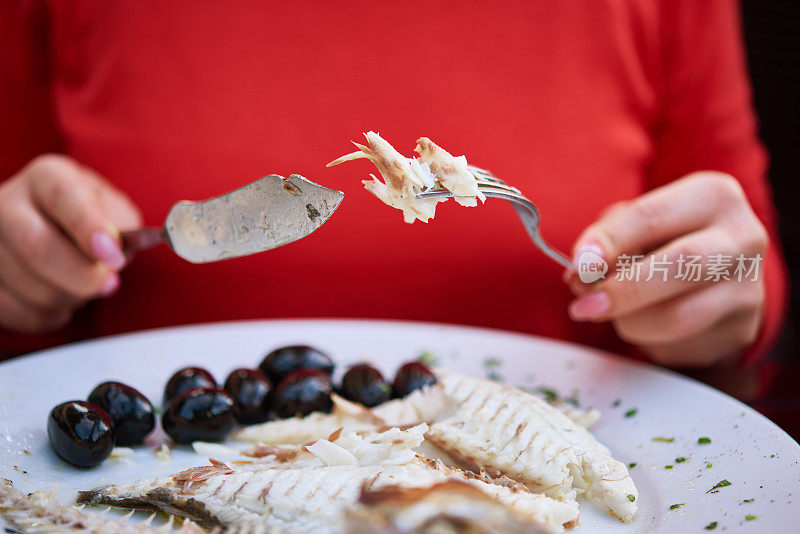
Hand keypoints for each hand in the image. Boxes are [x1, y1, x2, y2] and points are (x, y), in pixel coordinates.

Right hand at [0, 155, 141, 332]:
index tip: (114, 255)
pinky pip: (17, 311)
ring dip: (70, 298)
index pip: (64, 197)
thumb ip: (121, 232)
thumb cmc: (94, 224)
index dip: (90, 228)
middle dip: (81, 276)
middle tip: (109, 284)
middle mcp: (7, 202)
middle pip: (36, 246)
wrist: (63, 236)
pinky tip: (59, 296)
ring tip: (82, 286)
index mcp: (48, 177)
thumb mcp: (116, 215)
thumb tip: (112, 259)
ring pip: (29, 287)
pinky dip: (48, 315)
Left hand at [566, 171, 767, 366]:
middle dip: (622, 290)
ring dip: (630, 321)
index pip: (651, 217)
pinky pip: (681, 344)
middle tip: (584, 305)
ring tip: (609, 313)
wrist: (718, 270)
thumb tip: (581, 273)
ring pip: (679, 315)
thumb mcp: (639, 222)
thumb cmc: (667, 239)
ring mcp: (748, 287)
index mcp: (712, 196)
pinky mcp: (741, 328)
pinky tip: (645, 324)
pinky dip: (649, 339)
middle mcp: (742, 237)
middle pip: (680, 266)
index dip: (609, 242)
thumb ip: (609, 240)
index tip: (579, 264)